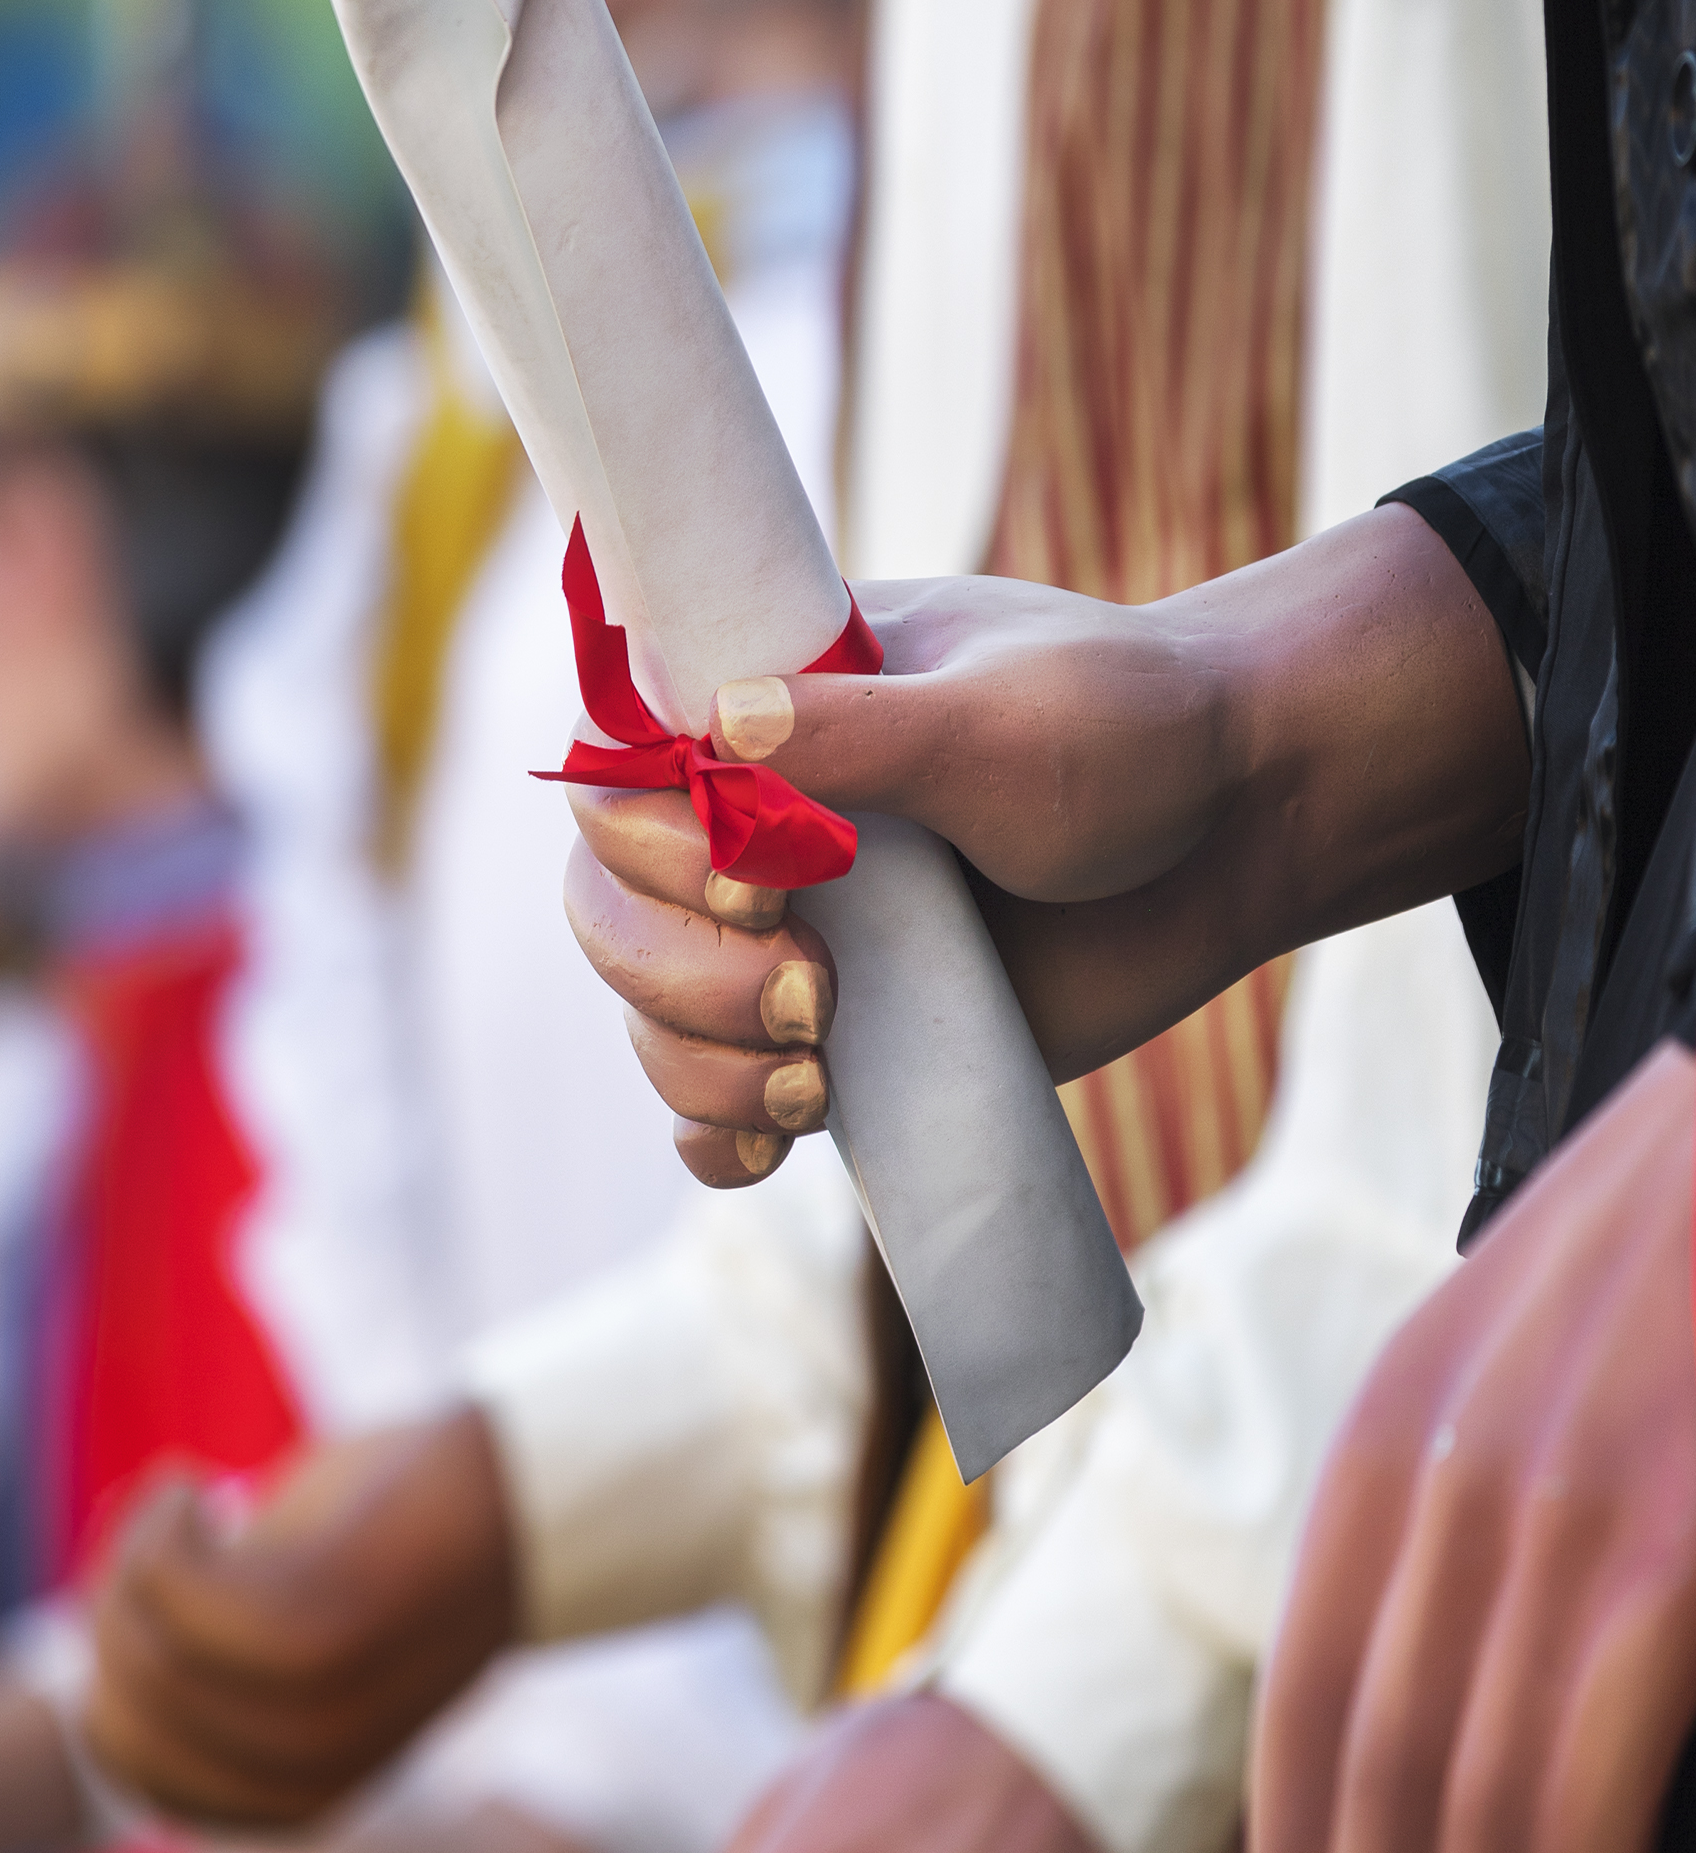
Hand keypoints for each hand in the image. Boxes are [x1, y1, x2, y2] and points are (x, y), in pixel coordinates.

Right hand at [80, 1410, 518, 1830]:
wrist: (519, 1492)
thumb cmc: (387, 1550)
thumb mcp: (282, 1639)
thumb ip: (202, 1675)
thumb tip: (94, 1662)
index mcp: (300, 1794)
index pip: (137, 1772)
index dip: (107, 1676)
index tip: (137, 1592)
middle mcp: (309, 1771)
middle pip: (121, 1720)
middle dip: (107, 1618)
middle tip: (153, 1536)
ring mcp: (321, 1705)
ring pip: (142, 1656)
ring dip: (130, 1563)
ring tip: (177, 1504)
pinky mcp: (328, 1621)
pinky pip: (174, 1590)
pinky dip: (160, 1527)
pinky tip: (192, 1487)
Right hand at [566, 513, 1525, 1167]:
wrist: (1242, 829)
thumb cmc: (1129, 733)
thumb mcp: (1004, 717)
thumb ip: (865, 731)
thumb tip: (723, 728)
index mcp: (761, 709)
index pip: (612, 777)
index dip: (647, 847)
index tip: (754, 880)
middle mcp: (748, 824)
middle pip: (609, 916)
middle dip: (678, 976)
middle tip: (811, 993)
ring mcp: (787, 937)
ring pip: (654, 1021)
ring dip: (701, 1066)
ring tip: (818, 1073)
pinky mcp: (841, 1036)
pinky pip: (718, 1105)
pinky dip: (716, 1136)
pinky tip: (773, 1143)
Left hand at [1251, 1040, 1695, 1852]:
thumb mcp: (1547, 1382)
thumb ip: (1476, 1551)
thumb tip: (1448, 1785)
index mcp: (1385, 1444)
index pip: (1296, 1738)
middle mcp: (1436, 1467)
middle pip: (1344, 1799)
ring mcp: (1558, 1489)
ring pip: (1450, 1800)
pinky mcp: (1674, 1523)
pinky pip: (1583, 1741)